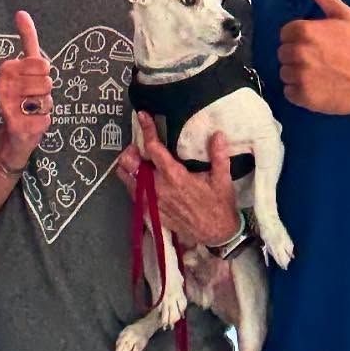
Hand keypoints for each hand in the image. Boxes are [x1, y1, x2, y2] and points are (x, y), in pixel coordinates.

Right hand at [0, 10, 52, 170]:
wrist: (11, 136)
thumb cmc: (22, 97)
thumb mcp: (25, 67)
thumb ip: (26, 39)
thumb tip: (21, 11)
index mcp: (5, 69)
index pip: (41, 63)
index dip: (43, 73)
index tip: (31, 79)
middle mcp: (3, 86)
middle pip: (47, 81)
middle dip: (45, 90)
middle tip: (32, 97)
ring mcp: (9, 106)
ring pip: (47, 99)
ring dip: (45, 105)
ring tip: (31, 109)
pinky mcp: (18, 125)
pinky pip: (46, 117)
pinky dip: (43, 121)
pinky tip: (31, 123)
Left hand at [115, 115, 239, 249]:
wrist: (217, 235)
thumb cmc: (219, 205)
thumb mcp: (223, 179)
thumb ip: (219, 155)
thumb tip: (218, 134)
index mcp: (175, 177)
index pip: (153, 149)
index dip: (147, 130)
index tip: (142, 116)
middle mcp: (159, 189)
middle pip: (131, 164)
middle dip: (132, 150)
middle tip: (138, 145)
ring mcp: (152, 202)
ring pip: (127, 179)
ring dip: (129, 167)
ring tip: (137, 160)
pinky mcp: (151, 213)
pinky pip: (133, 194)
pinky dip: (133, 183)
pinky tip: (142, 178)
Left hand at [277, 0, 349, 114]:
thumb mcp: (344, 16)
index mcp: (304, 30)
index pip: (285, 33)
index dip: (299, 38)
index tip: (316, 44)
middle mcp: (298, 51)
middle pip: (282, 53)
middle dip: (297, 56)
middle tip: (319, 60)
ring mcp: (300, 75)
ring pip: (284, 72)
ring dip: (297, 74)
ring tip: (319, 74)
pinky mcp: (303, 96)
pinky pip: (288, 92)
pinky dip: (299, 92)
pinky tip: (317, 88)